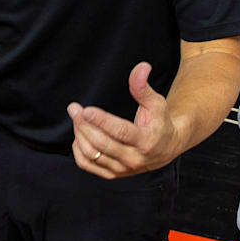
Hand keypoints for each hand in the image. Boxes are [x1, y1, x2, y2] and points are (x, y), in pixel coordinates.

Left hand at [67, 62, 179, 178]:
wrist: (166, 148)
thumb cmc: (159, 122)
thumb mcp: (156, 103)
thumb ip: (143, 87)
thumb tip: (142, 66)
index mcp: (147, 142)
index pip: (121, 133)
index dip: (102, 121)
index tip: (86, 109)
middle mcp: (134, 159)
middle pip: (102, 144)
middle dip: (84, 124)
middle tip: (74, 108)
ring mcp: (122, 169)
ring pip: (93, 154)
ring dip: (80, 134)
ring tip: (77, 118)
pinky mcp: (113, 174)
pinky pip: (87, 165)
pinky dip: (78, 149)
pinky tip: (80, 134)